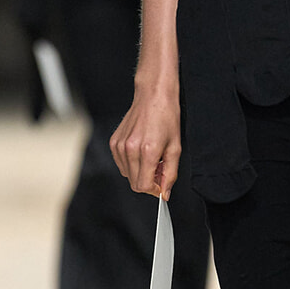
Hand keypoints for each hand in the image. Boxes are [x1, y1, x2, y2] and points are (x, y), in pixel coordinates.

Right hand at [110, 80, 180, 197]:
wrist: (153, 96)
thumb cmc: (166, 117)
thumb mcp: (175, 148)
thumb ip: (171, 174)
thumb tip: (165, 193)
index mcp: (147, 151)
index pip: (144, 186)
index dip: (155, 190)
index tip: (161, 186)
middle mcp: (130, 149)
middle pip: (134, 183)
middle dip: (149, 182)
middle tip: (159, 170)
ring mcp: (119, 146)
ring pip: (127, 175)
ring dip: (140, 173)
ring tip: (152, 159)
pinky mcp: (114, 142)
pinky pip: (121, 164)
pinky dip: (131, 164)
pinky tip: (141, 152)